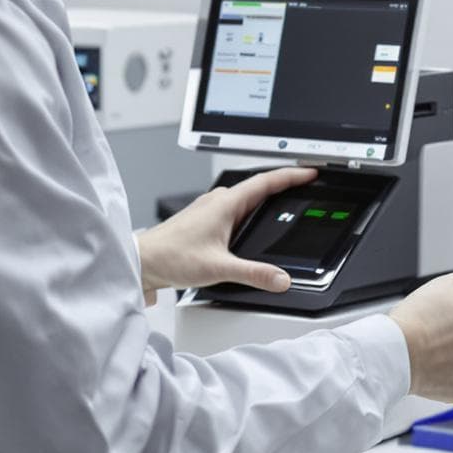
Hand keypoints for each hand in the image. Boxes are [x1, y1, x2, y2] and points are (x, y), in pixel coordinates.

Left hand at [136, 167, 316, 299]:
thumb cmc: (170, 257)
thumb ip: (254, 274)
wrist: (142, 261)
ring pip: (244, 199)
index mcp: (224, 203)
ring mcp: (209, 209)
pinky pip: (234, 210)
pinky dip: (249, 212)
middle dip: (282, 185)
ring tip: (283, 205)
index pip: (266, 181)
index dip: (291, 175)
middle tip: (303, 186)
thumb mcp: (219, 268)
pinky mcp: (203, 220)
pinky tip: (251, 227)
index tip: (310, 172)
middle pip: (257, 187)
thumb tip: (281, 279)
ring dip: (264, 200)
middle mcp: (217, 201)